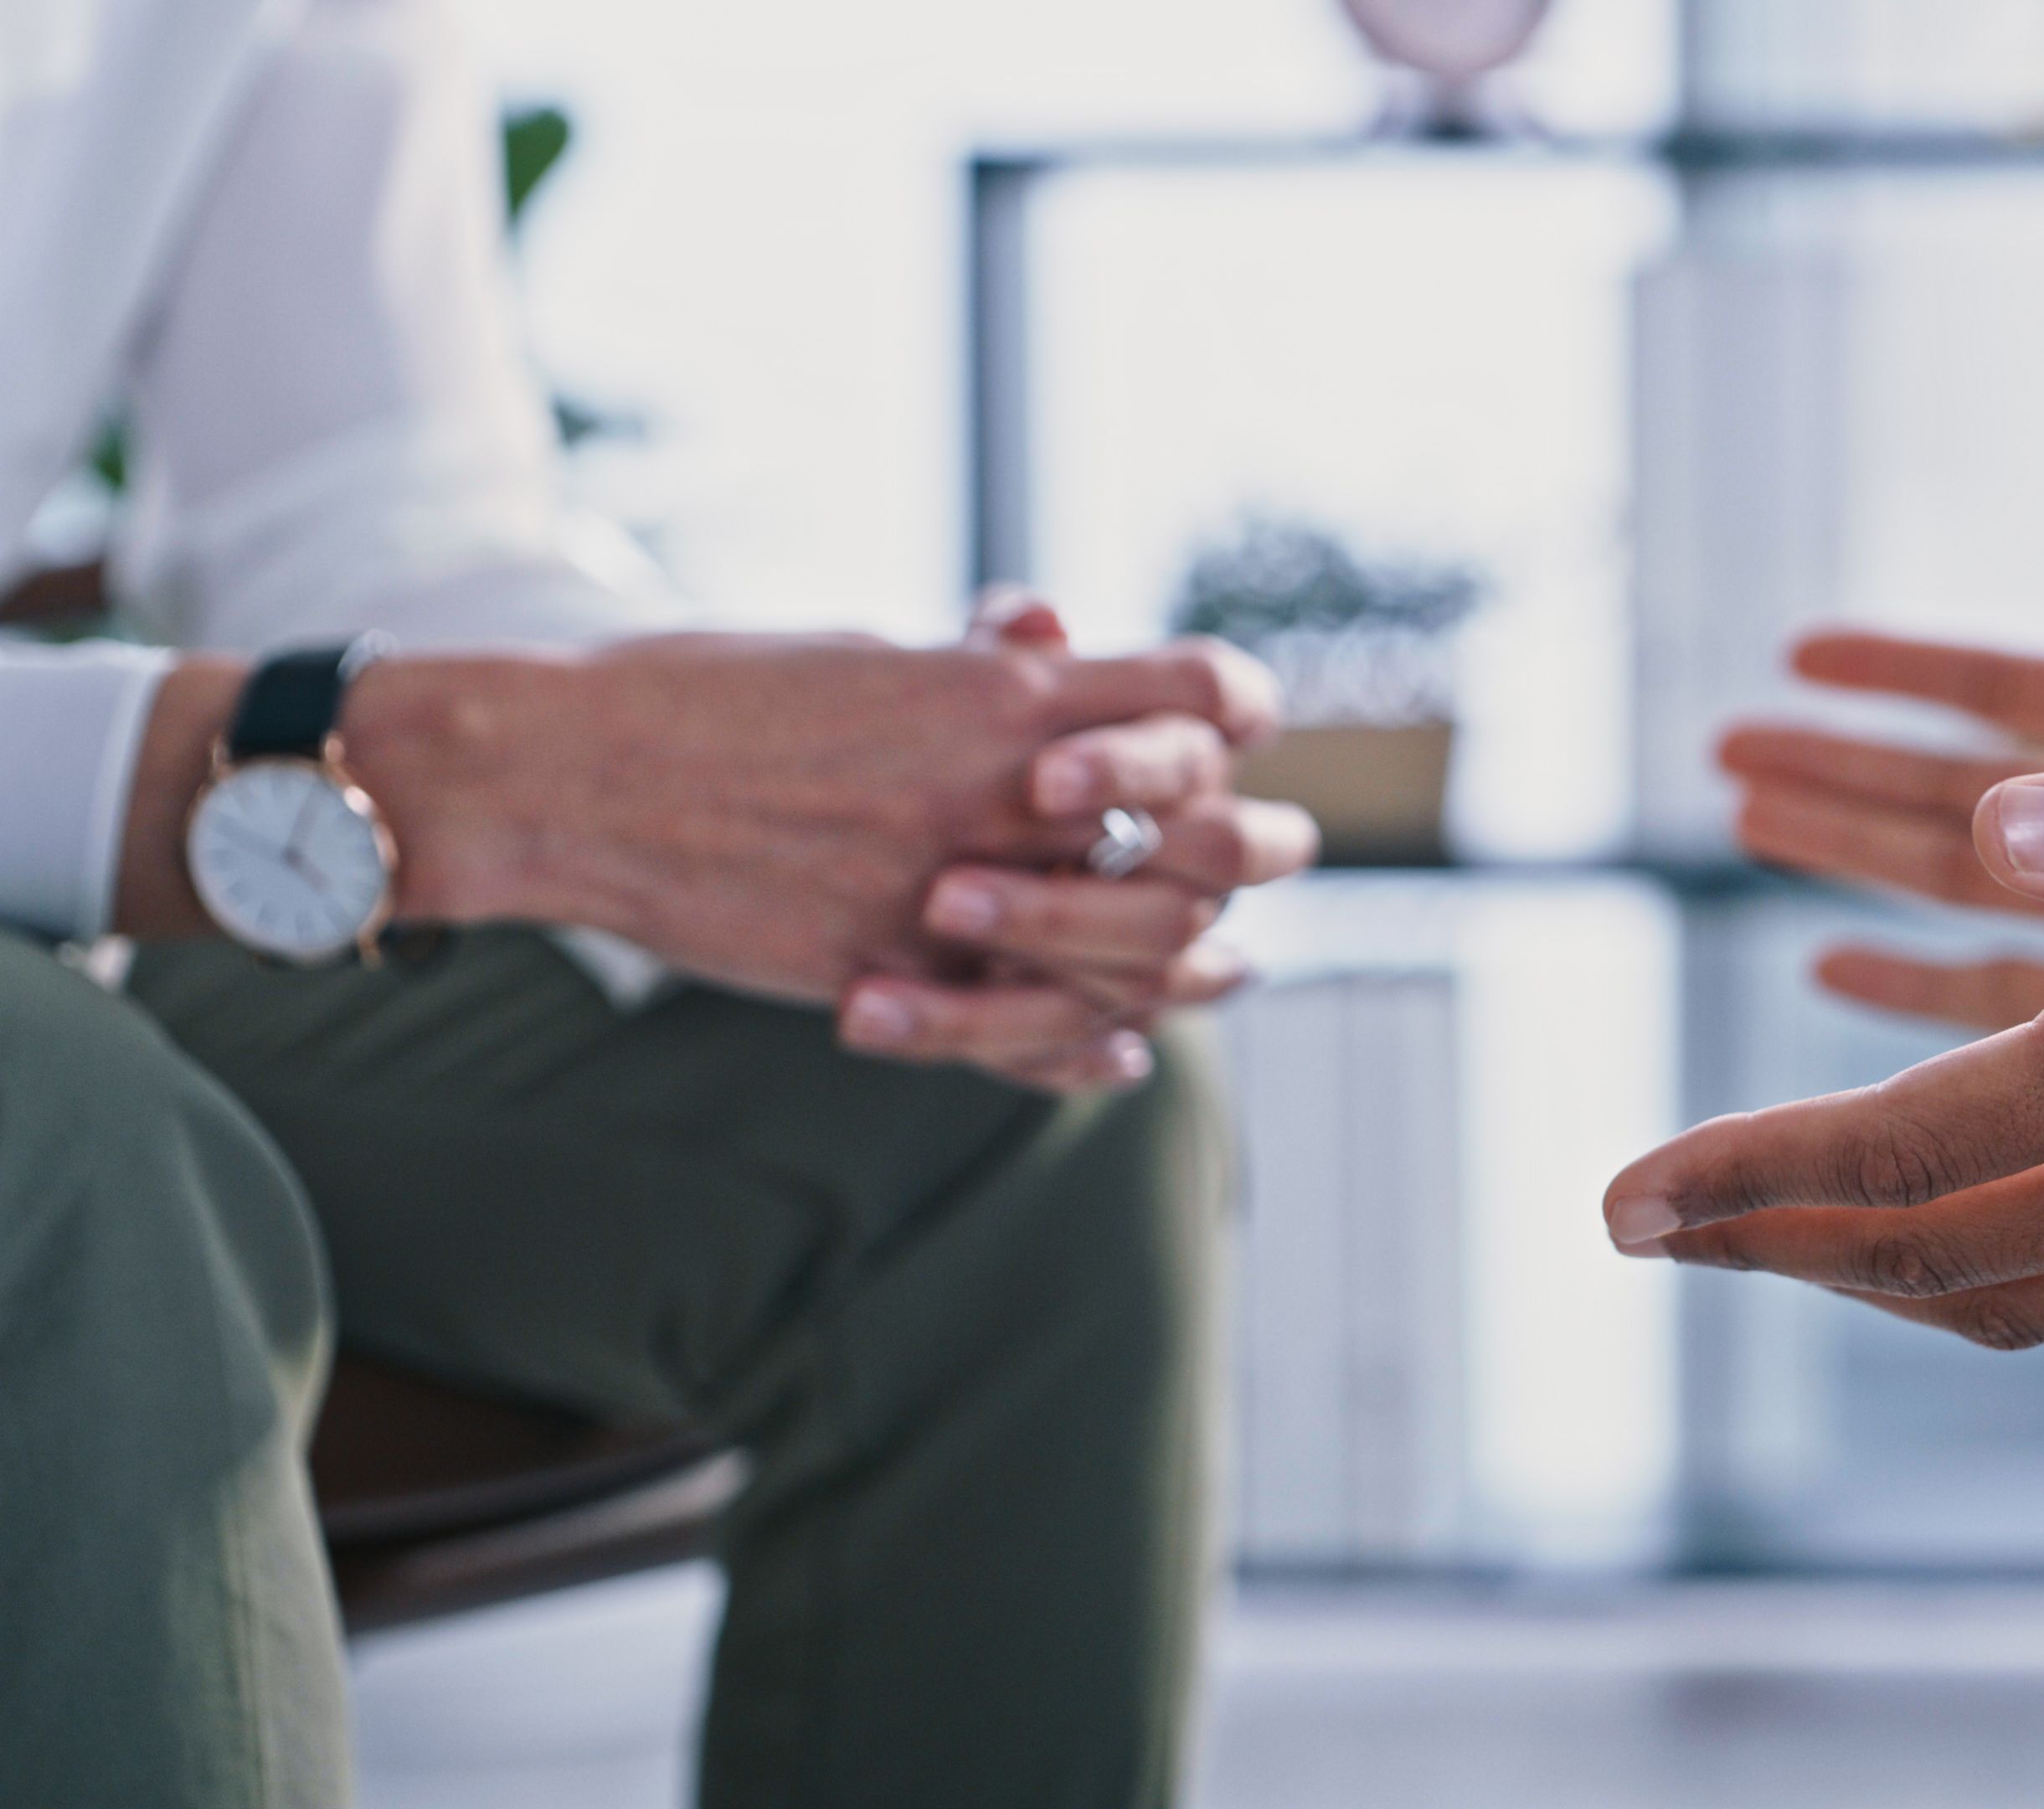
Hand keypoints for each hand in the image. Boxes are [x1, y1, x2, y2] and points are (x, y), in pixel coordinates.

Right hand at [346, 632, 1304, 1080]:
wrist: (568, 773)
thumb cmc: (710, 693)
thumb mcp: (866, 652)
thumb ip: (974, 662)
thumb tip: (1047, 628)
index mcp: (1002, 691)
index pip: (1201, 698)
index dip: (1230, 720)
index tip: (1219, 741)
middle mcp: (997, 789)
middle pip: (1195, 836)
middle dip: (1229, 855)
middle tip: (1225, 865)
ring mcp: (943, 887)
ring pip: (1132, 950)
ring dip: (1179, 964)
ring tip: (1203, 973)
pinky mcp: (883, 971)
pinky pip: (1024, 1031)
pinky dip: (1084, 1046)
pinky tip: (1114, 1049)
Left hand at [1604, 742, 2043, 1350]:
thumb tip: (1997, 799)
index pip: (1901, 1155)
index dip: (1742, 1175)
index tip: (1616, 1199)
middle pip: (1922, 1254)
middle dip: (1767, 1241)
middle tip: (1644, 1227)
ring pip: (2007, 1303)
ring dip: (1873, 1276)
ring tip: (1770, 1239)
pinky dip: (1995, 1292)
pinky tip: (1969, 1257)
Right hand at [1723, 440, 2043, 1029]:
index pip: (1995, 684)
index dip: (1897, 665)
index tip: (1797, 650)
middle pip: (1943, 786)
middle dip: (1832, 765)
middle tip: (1722, 750)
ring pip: (1949, 878)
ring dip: (1843, 848)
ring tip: (1746, 816)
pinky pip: (2002, 996)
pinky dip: (1913, 982)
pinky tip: (1831, 964)